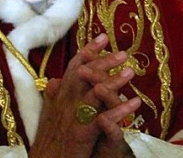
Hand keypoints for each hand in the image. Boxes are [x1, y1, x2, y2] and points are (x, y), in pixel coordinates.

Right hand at [29, 34, 136, 157]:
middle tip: (123, 53)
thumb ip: (52, 98)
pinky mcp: (81, 134)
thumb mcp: (48, 117)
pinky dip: (119, 109)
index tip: (102, 38)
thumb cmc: (49, 143)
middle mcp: (65, 104)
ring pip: (94, 93)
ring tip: (131, 72)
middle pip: (84, 75)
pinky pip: (103, 118)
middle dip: (104, 61)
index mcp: (59, 98)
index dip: (88, 51)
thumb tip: (53, 80)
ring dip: (114, 81)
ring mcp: (73, 118)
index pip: (73, 68)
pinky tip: (134, 103)